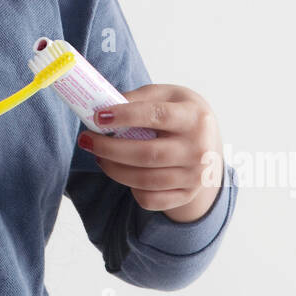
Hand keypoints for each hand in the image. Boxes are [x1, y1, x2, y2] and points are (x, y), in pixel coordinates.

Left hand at [78, 84, 224, 222]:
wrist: (209, 144)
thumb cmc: (180, 114)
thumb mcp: (167, 96)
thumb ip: (138, 98)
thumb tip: (103, 105)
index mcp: (195, 117)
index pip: (157, 116)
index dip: (125, 116)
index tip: (98, 117)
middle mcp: (199, 149)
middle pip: (147, 154)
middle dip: (109, 148)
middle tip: (86, 140)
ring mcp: (195, 176)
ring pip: (145, 180)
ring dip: (113, 169)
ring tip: (98, 156)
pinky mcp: (186, 195)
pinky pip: (150, 199)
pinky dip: (131, 189)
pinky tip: (123, 173)